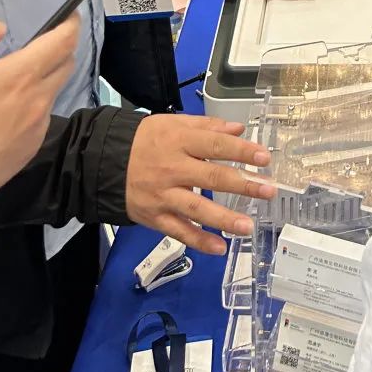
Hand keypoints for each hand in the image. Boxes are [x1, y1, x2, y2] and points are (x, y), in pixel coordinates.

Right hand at [0, 14, 79, 244]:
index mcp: (20, 77)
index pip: (64, 41)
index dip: (70, 23)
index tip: (67, 14)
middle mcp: (38, 101)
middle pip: (66, 63)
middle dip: (59, 47)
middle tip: (38, 41)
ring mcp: (37, 128)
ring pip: (53, 91)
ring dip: (43, 77)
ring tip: (12, 78)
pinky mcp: (30, 149)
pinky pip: (41, 117)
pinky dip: (33, 104)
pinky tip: (3, 110)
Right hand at [125, 115, 276, 255]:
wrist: (102, 161)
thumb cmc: (144, 141)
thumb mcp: (173, 124)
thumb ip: (207, 126)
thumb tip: (239, 129)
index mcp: (180, 141)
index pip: (216, 145)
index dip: (242, 151)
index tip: (265, 158)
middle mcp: (173, 169)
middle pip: (212, 177)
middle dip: (243, 185)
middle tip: (269, 190)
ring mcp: (164, 195)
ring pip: (197, 209)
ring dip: (224, 219)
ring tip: (248, 226)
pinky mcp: (154, 217)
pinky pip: (179, 231)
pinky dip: (199, 241)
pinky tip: (220, 248)